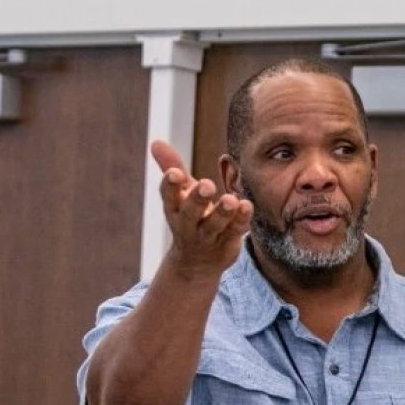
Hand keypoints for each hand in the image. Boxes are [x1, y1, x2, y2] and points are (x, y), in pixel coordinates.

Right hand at [152, 140, 252, 278]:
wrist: (197, 263)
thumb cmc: (189, 216)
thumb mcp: (180, 193)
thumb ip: (171, 167)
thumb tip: (156, 142)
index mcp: (174, 208)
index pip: (168, 196)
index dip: (170, 185)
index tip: (175, 173)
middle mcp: (188, 224)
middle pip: (190, 213)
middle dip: (197, 199)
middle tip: (207, 185)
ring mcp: (208, 236)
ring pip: (214, 225)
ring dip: (222, 212)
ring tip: (231, 200)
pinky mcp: (227, 243)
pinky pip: (235, 231)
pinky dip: (241, 220)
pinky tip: (247, 206)